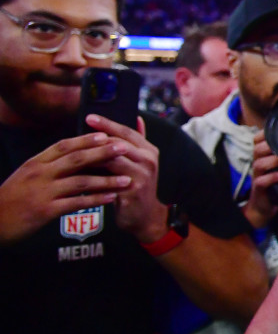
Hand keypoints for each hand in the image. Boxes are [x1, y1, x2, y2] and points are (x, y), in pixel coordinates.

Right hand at [0, 133, 130, 244]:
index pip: (63, 145)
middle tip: (124, 148)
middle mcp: (40, 174)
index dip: (86, 139)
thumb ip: (47, 166)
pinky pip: (76, 203)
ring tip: (126, 178)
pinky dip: (96, 200)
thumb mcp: (26, 175)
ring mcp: (43, 192)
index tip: (106, 134)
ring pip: (80, 181)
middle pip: (76, 159)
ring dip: (106, 180)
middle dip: (103, 153)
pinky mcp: (45, 211)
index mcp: (35, 163)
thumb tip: (72, 156)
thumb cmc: (11, 198)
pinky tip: (111, 198)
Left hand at [85, 115, 167, 242]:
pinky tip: (78, 173)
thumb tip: (135, 117)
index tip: (89, 117)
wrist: (145, 216)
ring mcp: (142, 175)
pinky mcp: (132, 191)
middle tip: (77, 132)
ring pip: (111, 159)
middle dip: (96, 137)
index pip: (126, 131)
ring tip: (73, 152)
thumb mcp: (140, 161)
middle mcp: (148, 160)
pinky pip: (107, 180)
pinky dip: (92, 175)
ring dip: (92, 155)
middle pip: (118, 143)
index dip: (108, 123)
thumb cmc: (136, 187)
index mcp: (149, 150)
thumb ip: (137, 141)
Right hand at [244, 131, 277, 228]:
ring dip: (272, 161)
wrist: (266, 205)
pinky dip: (271, 177)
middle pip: (257, 149)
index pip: (257, 139)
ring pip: (259, 164)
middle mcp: (258, 162)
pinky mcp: (258, 188)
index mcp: (263, 155)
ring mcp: (257, 175)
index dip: (265, 134)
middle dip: (270, 145)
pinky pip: (261, 181)